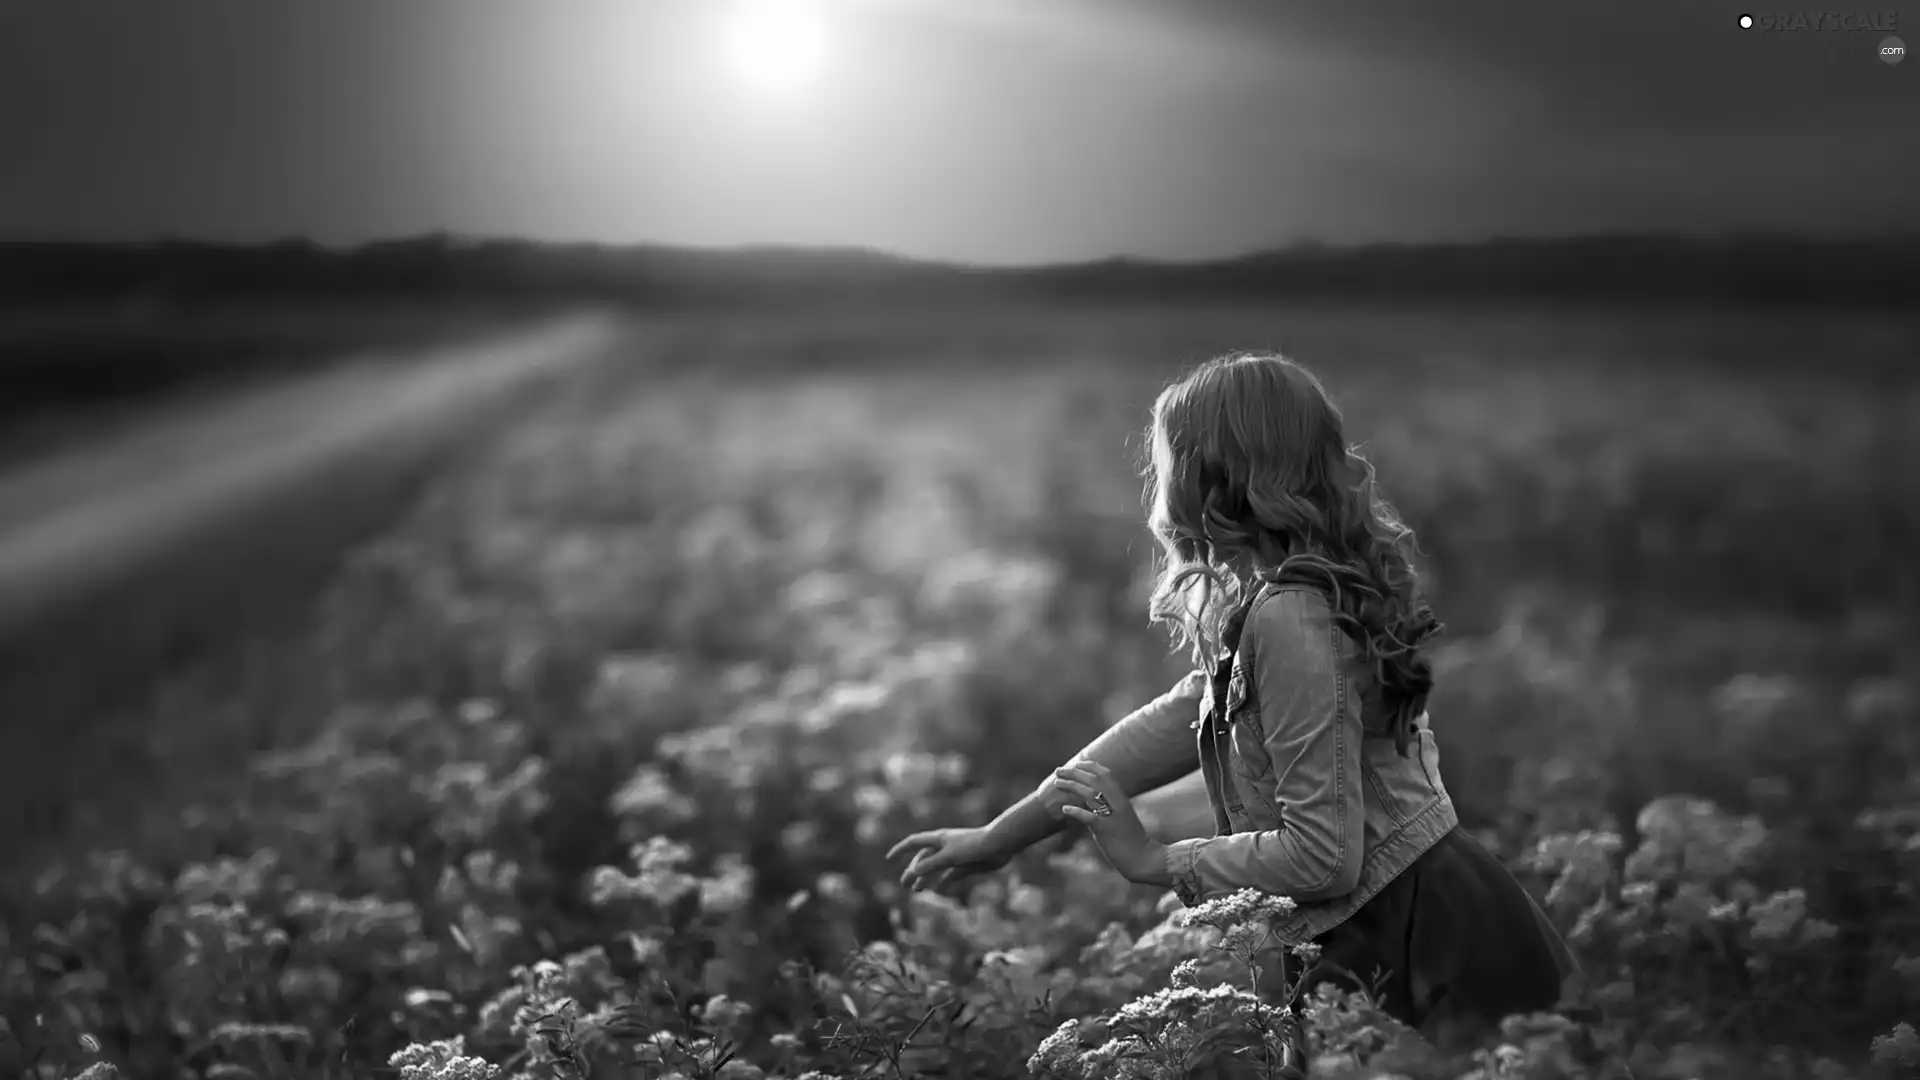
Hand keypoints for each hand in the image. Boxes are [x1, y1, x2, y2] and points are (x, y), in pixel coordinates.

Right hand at [887, 826, 1011, 894]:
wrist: (1000, 845)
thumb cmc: (974, 846)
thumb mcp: (949, 856)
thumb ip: (931, 864)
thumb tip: (913, 872)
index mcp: (938, 839)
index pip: (914, 842)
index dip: (900, 850)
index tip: (889, 859)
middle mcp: (945, 846)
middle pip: (924, 858)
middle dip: (913, 870)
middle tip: (904, 884)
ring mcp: (955, 856)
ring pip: (936, 868)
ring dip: (926, 878)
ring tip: (917, 891)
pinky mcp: (966, 864)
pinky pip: (950, 875)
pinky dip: (943, 882)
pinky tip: (938, 892)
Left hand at [1053, 762, 1170, 885]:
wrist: (1143, 858)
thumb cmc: (1131, 840)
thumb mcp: (1121, 818)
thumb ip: (1107, 807)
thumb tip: (1088, 801)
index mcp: (1121, 799)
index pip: (1106, 774)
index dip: (1089, 766)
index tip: (1075, 764)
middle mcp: (1117, 804)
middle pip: (1095, 780)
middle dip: (1074, 772)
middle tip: (1058, 770)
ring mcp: (1112, 816)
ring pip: (1090, 793)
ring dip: (1071, 785)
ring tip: (1057, 783)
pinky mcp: (1106, 831)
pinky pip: (1089, 817)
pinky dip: (1076, 811)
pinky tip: (1064, 808)